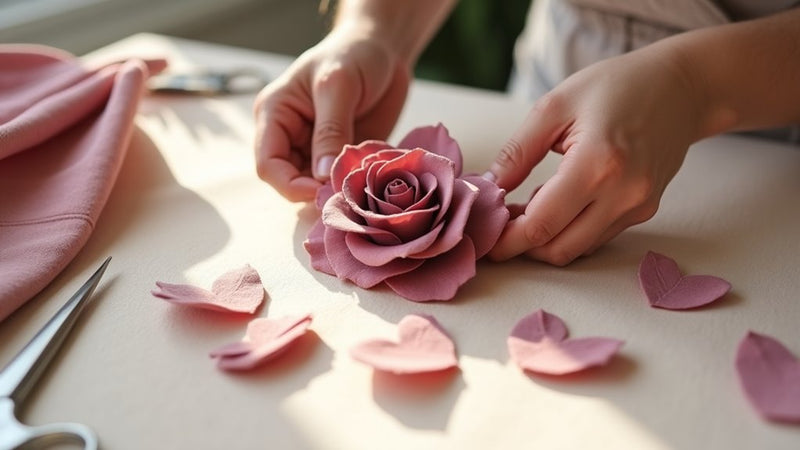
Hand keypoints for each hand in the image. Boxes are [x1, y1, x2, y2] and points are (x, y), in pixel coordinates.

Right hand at [254, 28, 410, 201]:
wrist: (384, 49)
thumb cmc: (354, 54)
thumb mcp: (339, 85)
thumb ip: (331, 130)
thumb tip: (323, 175)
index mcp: (275, 115)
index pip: (268, 164)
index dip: (290, 185)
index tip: (323, 191)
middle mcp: (290, 136)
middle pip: (290, 182)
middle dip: (315, 192)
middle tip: (347, 194)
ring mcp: (316, 149)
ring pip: (316, 186)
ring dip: (336, 191)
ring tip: (361, 186)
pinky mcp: (340, 155)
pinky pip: (341, 181)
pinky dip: (354, 185)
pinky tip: (370, 179)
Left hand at [487, 46, 707, 264]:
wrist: (681, 87)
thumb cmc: (616, 86)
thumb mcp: (554, 106)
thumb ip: (516, 153)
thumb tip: (486, 190)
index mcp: (597, 164)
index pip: (542, 224)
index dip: (507, 240)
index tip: (484, 239)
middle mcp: (623, 194)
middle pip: (559, 248)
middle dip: (522, 245)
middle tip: (499, 223)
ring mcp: (638, 206)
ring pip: (578, 248)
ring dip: (545, 239)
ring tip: (525, 207)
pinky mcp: (644, 210)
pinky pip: (596, 236)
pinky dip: (569, 230)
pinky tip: (556, 203)